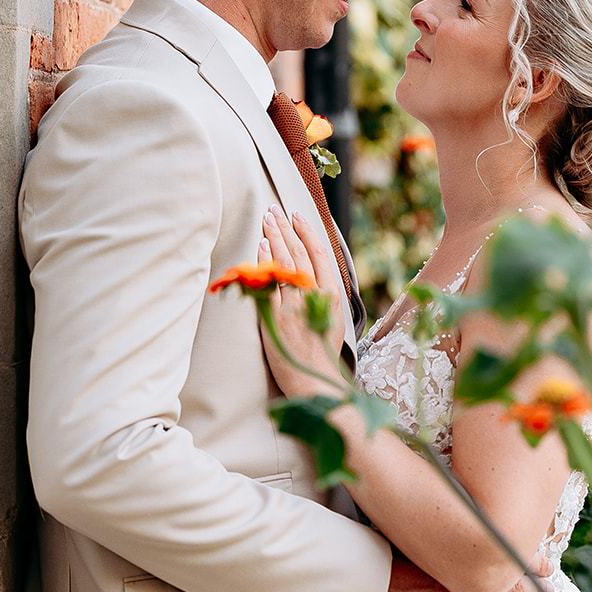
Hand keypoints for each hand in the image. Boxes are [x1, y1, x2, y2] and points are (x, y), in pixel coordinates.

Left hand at [260, 207, 346, 396]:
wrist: (313, 380)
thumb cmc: (322, 352)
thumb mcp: (331, 318)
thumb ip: (322, 294)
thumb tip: (310, 271)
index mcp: (332, 295)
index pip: (319, 254)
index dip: (307, 232)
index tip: (297, 216)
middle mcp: (314, 297)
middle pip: (298, 253)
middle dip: (285, 228)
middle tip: (274, 210)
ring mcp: (293, 305)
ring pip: (283, 263)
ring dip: (273, 238)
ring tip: (266, 221)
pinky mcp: (275, 317)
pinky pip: (268, 283)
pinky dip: (264, 262)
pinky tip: (260, 247)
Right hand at [372, 552, 552, 591]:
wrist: (372, 585)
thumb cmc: (398, 567)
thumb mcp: (431, 551)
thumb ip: (456, 551)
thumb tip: (477, 547)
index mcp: (468, 562)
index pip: (512, 559)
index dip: (535, 564)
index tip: (547, 568)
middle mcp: (471, 585)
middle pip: (518, 588)